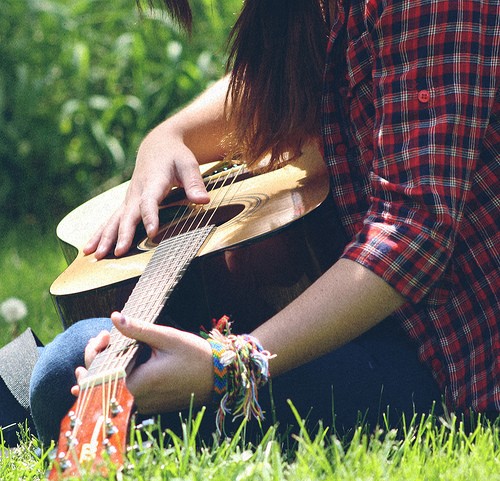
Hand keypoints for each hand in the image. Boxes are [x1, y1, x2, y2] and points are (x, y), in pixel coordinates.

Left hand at [75, 312, 213, 413]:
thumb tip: (115, 317)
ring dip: (105, 369)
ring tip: (101, 349)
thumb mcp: (168, 338)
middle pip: (104, 382)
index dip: (96, 351)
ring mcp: (143, 406)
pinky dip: (117, 379)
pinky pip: (125, 394)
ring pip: (114, 389)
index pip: (102, 371)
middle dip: (97, 358)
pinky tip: (111, 368)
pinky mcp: (150, 406)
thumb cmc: (195, 356)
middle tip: (103, 337)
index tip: (104, 334)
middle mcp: (138, 400)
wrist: (219, 377)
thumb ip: (139, 329)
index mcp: (138, 383)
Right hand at [83, 136, 209, 259]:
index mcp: (153, 183)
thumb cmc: (176, 156)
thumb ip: (194, 183)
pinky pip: (110, 220)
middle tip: (117, 252)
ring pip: (113, 219)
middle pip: (127, 215)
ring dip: (104, 237)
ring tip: (94, 255)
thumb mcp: (188, 165)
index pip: (150, 202)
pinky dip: (99, 234)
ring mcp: (129, 199)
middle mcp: (137, 192)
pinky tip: (88, 249)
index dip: (151, 217)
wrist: (157, 145)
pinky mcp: (126, 204)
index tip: (152, 232)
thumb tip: (204, 201)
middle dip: (121, 234)